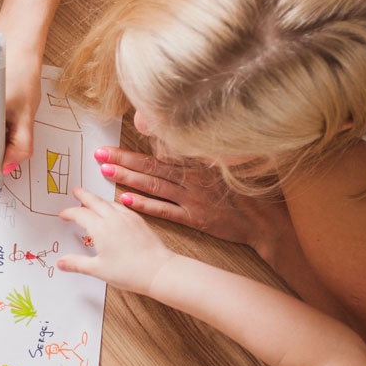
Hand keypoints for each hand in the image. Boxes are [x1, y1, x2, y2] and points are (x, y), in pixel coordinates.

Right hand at [56, 187, 172, 295]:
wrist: (159, 270)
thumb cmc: (130, 271)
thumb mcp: (98, 270)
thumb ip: (77, 264)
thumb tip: (61, 262)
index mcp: (100, 229)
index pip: (80, 214)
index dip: (69, 213)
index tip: (63, 215)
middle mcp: (114, 218)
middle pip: (94, 201)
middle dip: (83, 195)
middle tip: (76, 190)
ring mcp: (128, 218)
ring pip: (109, 202)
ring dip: (98, 199)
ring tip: (92, 199)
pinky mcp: (139, 221)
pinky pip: (122, 206)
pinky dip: (113, 204)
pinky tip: (114, 209)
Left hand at [95, 146, 293, 254]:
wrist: (266, 221)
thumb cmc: (249, 193)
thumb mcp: (228, 166)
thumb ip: (203, 156)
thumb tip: (179, 144)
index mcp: (199, 163)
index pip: (160, 153)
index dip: (134, 149)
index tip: (112, 145)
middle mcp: (193, 178)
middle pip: (151, 166)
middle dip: (123, 160)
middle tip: (99, 154)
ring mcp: (193, 198)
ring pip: (154, 185)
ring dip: (129, 178)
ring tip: (106, 172)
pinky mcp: (195, 218)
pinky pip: (165, 210)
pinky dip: (145, 204)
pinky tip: (126, 200)